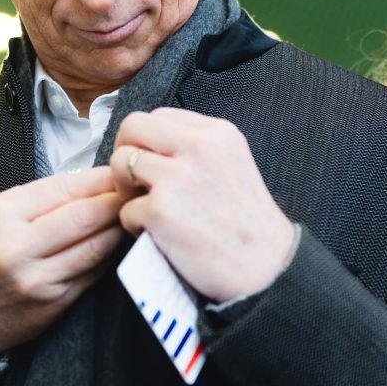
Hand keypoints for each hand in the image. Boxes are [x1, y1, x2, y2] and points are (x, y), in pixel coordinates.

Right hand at [0, 167, 124, 364]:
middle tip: (136, 191)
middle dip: (117, 200)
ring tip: (132, 215)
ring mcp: (38, 278)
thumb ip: (42, 200)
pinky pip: (94, 272)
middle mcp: (18, 246)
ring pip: (96, 245)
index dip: (100, 179)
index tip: (119, 172)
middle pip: (86, 215)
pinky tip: (118, 243)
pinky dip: (110, 254)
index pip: (65, 187)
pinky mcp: (54, 302)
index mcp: (2, 214)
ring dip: (120, 227)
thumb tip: (94, 182)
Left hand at [110, 108, 296, 302]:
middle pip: (131, 128)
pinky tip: (158, 236)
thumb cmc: (246, 225)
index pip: (158, 116)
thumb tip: (150, 145)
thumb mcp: (233, 164)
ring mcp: (177, 178)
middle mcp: (198, 147)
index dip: (146, 142)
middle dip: (125, 154)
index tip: (152, 165)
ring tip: (145, 209)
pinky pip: (124, 209)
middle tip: (134, 183)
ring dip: (124, 189)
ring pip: (120, 163)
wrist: (266, 270)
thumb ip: (197, 148)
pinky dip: (134, 227)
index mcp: (217, 134)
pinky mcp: (161, 211)